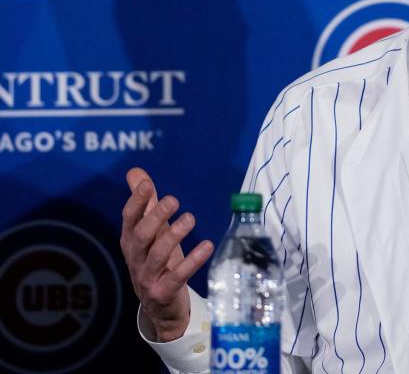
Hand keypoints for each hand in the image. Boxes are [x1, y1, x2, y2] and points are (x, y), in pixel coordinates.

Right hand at [119, 167, 213, 341]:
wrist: (160, 308)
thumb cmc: (157, 262)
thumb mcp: (151, 233)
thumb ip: (145, 203)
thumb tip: (135, 173)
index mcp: (131, 242)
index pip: (129, 219)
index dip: (136, 202)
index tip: (147, 185)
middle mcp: (136, 258)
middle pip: (141, 235)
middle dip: (155, 217)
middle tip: (173, 200)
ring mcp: (148, 277)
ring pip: (158, 255)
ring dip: (173, 235)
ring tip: (190, 219)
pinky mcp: (164, 292)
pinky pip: (178, 275)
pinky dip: (193, 260)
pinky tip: (207, 245)